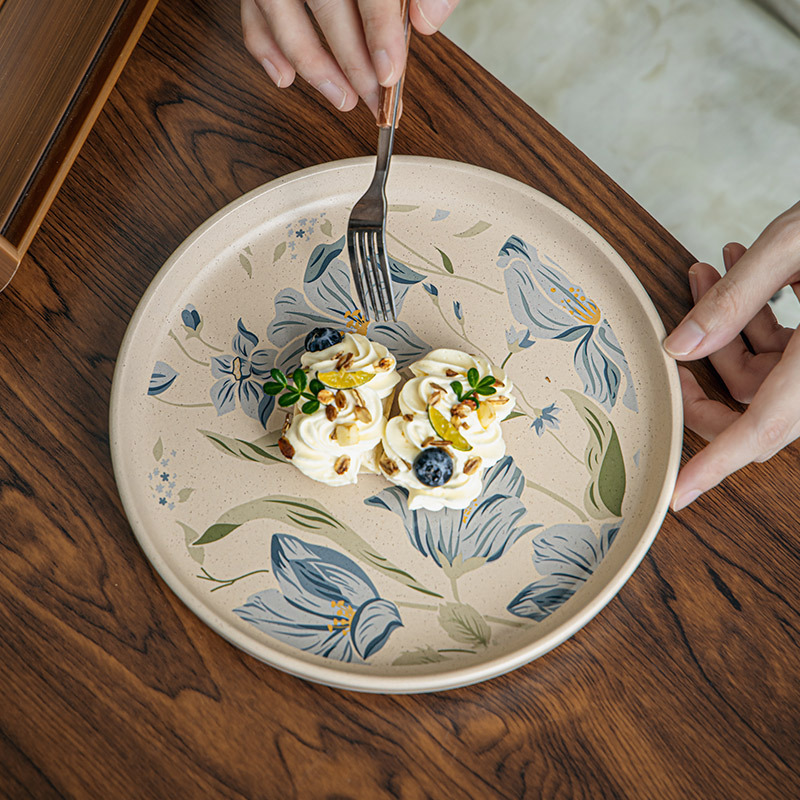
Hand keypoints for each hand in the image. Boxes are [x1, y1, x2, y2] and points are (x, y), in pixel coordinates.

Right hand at [241, 0, 457, 115]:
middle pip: (326, 4)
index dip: (380, 31)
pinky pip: (252, 12)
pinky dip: (265, 47)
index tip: (389, 73)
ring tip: (342, 97)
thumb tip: (428, 20)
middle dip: (352, 63)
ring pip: (280, 12)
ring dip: (311, 65)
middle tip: (374, 99)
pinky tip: (286, 77)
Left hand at [663, 201, 799, 510]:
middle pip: (753, 404)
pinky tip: (743, 269)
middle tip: (673, 338)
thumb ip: (734, 299)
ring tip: (709, 269)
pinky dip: (761, 318)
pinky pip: (790, 353)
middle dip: (705, 369)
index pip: (760, 430)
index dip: (715, 466)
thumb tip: (678, 347)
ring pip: (767, 373)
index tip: (679, 494)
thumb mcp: (797, 244)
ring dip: (729, 327)